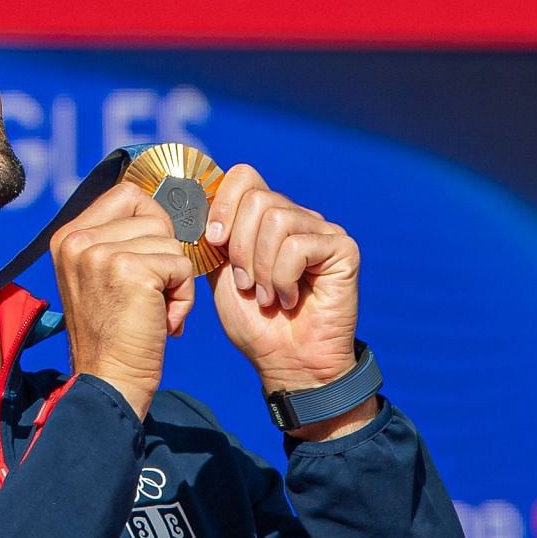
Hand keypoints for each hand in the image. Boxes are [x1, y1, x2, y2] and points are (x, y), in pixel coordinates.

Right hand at [50, 183, 197, 418]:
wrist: (109, 381)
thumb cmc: (114, 335)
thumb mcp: (101, 276)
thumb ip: (117, 238)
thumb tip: (163, 203)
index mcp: (67, 236)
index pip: (128, 195)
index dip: (151, 223)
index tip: (147, 261)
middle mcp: (77, 240)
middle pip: (153, 215)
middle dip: (164, 254)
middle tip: (148, 294)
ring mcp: (100, 254)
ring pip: (170, 241)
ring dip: (174, 278)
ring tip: (152, 310)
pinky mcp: (131, 271)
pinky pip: (181, 264)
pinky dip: (183, 296)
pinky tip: (162, 320)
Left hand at [204, 165, 361, 399]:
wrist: (285, 361)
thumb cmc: (254, 322)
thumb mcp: (221, 273)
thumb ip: (214, 237)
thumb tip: (194, 200)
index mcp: (265, 218)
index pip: (243, 176)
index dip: (223, 202)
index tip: (214, 239)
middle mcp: (296, 216)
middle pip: (257, 198)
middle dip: (239, 246)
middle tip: (246, 284)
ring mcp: (321, 230)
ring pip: (277, 220)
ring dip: (261, 267)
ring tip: (266, 296)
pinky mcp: (342, 248)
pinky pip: (298, 246)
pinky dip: (284, 278)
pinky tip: (290, 298)